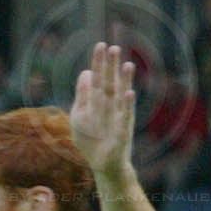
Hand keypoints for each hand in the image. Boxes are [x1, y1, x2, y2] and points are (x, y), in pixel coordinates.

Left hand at [71, 42, 137, 174]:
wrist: (103, 165)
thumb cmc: (92, 140)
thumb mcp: (81, 117)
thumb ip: (82, 96)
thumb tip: (85, 72)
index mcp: (99, 103)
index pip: (98, 80)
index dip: (99, 64)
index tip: (100, 45)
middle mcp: (110, 107)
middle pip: (109, 84)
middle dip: (110, 68)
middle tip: (113, 47)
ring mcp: (117, 118)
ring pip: (120, 98)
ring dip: (123, 82)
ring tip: (126, 65)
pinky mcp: (122, 132)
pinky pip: (125, 117)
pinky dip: (127, 106)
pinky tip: (129, 93)